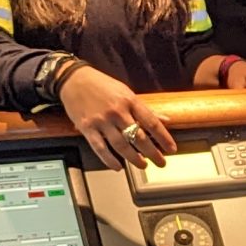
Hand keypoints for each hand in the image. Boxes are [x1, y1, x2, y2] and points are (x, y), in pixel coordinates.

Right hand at [60, 65, 174, 169]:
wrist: (73, 79)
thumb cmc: (101, 85)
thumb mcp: (126, 92)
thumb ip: (145, 108)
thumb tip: (165, 119)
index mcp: (130, 101)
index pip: (152, 122)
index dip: (164, 138)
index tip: (171, 149)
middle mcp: (117, 111)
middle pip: (138, 137)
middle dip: (152, 153)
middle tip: (161, 162)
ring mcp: (102, 120)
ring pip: (121, 145)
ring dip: (134, 158)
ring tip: (142, 165)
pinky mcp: (87, 127)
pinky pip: (100, 148)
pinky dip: (110, 160)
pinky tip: (118, 166)